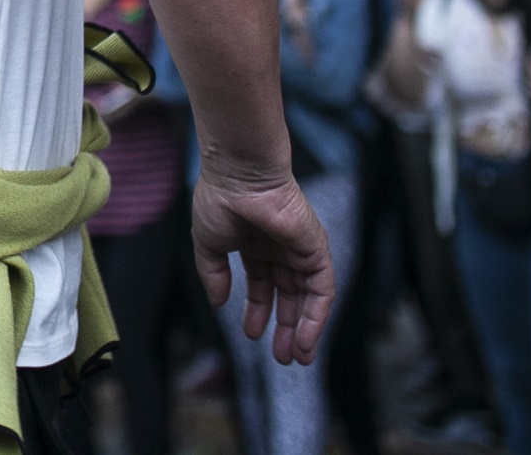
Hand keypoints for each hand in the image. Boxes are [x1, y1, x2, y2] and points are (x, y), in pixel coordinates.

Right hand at [189, 165, 334, 365]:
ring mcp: (300, 248)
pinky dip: (316, 317)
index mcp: (255, 242)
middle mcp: (281, 247)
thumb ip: (214, 275)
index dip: (258, 310)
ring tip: (296, 356)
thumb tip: (219, 303)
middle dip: (285, 326)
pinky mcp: (316, 249)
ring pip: (307, 297)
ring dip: (304, 329)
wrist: (239, 174)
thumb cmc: (220, 199)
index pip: (263, 283)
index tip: (252, 334)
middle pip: (288, 294)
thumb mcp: (208, 244)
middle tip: (282, 356)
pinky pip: (322, 290)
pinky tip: (306, 338)